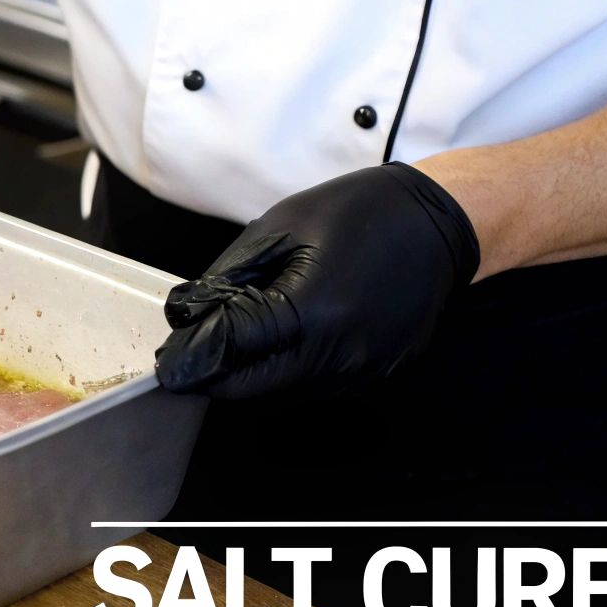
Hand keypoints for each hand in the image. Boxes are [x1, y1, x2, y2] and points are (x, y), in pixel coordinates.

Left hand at [155, 163, 479, 397]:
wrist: (439, 221)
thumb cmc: (361, 213)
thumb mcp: (280, 229)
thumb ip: (228, 279)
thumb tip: (187, 315)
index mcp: (311, 311)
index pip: (229, 356)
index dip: (190, 359)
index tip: (167, 362)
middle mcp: (339, 353)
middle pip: (250, 391)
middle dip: (215, 374)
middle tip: (196, 349)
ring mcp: (362, 371)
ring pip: (280, 393)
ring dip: (253, 372)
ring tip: (249, 328)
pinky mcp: (377, 374)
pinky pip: (314, 385)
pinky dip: (289, 367)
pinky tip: (291, 331)